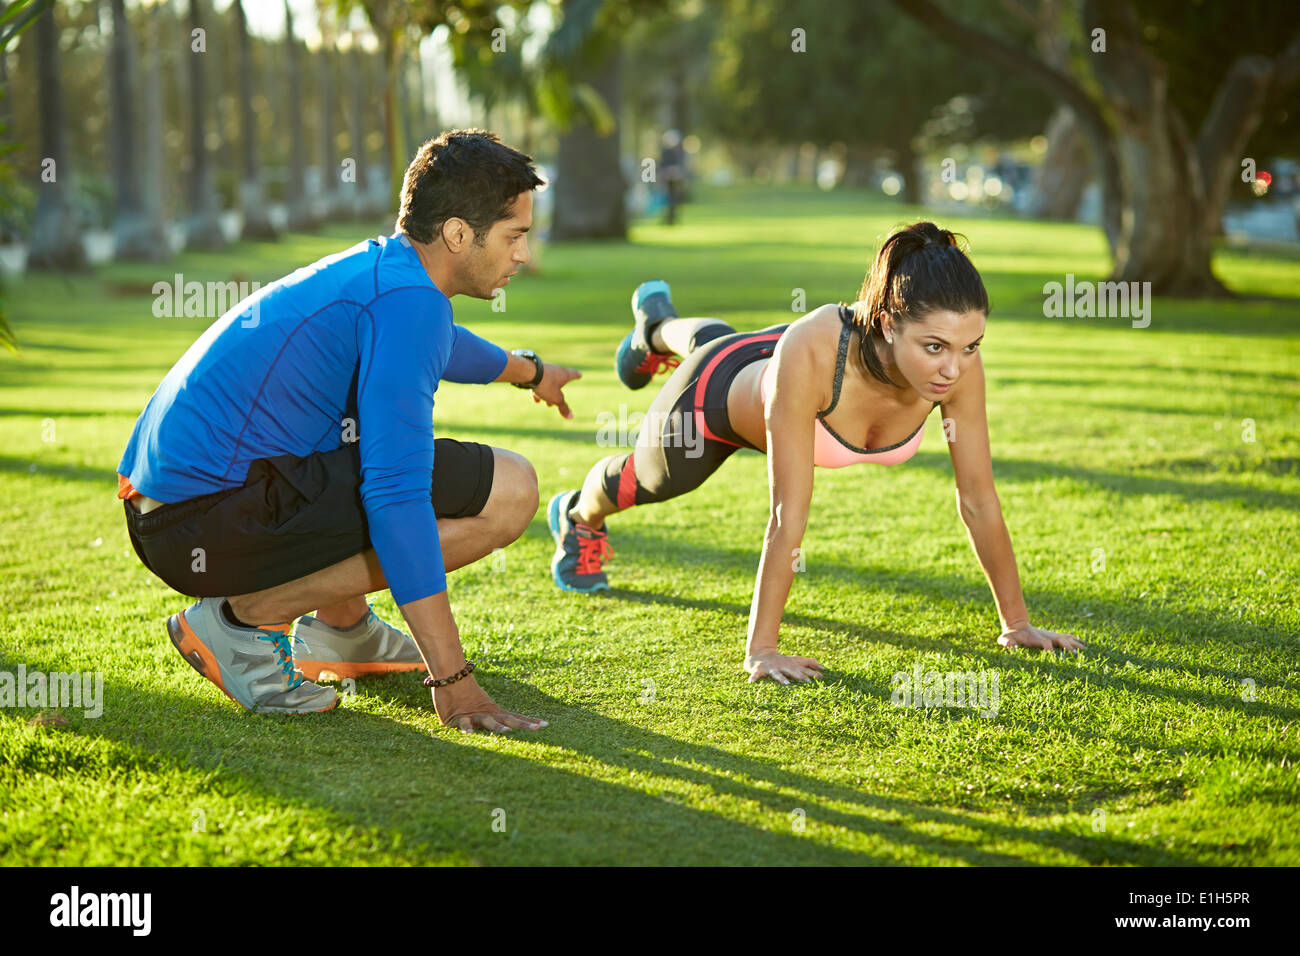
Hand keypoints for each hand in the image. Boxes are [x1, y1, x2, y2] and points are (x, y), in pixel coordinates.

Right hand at [432, 675, 547, 733]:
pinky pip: (464, 724)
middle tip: (538, 729)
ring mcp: (474, 715)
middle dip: (523, 724)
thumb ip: (493, 717)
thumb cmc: (464, 695)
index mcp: (495, 712)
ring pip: (488, 721)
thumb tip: (507, 724)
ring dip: (498, 726)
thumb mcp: (482, 708)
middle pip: (509, 719)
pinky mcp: (458, 718)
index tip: (547, 725)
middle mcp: (488, 714)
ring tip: (508, 731)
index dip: (529, 721)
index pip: (516, 717)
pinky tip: (470, 734)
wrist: (450, 679)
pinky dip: (467, 728)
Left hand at [531, 363, 580, 419]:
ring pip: (549, 383)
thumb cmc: (546, 384)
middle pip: (560, 380)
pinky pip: (539, 382)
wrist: (528, 373)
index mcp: (564, 374)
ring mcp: (545, 370)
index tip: (580, 375)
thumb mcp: (556, 399)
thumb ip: (563, 407)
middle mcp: (556, 370)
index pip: (574, 374)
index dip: (577, 375)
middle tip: (560, 399)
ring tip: (547, 403)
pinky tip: (535, 398)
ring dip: (549, 393)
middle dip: (560, 391)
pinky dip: (539, 390)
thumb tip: (571, 417)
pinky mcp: (535, 371)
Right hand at [745, 649, 823, 684]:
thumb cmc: (780, 661)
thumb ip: (808, 663)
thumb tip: (823, 668)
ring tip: (786, 684)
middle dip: (800, 675)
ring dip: (781, 678)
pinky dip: (754, 677)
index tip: (821, 677)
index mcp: (790, 665)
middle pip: (792, 671)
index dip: (812, 673)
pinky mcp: (759, 670)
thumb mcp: (794, 661)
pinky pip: (756, 674)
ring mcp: (771, 668)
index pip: (803, 669)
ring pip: (777, 673)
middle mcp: (782, 666)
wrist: (760, 654)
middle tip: (808, 681)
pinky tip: (751, 682)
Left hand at [997, 624, 1083, 651]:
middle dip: (1066, 645)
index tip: (1052, 654)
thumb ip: (1006, 642)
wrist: (1017, 627)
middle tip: (1074, 653)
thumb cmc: (1011, 635)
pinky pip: (1066, 637)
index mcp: (1035, 638)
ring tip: (1084, 649)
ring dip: (1073, 643)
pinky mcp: (1053, 636)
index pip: (1044, 642)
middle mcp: (1045, 636)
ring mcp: (1050, 635)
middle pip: (1058, 639)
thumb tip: (1010, 646)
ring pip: (1064, 638)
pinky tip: (1083, 643)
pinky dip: (1074, 639)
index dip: (1048, 647)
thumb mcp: (1005, 639)